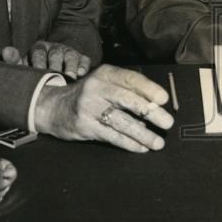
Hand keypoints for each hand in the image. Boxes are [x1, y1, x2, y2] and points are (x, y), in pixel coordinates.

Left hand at [1, 42, 90, 79]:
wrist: (52, 71)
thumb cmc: (34, 70)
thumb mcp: (23, 66)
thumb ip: (14, 61)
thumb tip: (6, 51)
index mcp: (39, 48)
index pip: (38, 52)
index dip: (38, 62)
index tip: (38, 72)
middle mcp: (55, 48)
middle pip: (56, 54)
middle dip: (55, 65)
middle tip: (54, 76)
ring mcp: (69, 52)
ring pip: (71, 56)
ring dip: (70, 67)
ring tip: (69, 78)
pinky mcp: (81, 58)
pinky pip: (84, 60)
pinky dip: (83, 66)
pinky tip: (81, 74)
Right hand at [33, 64, 173, 152]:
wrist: (53, 107)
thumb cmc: (90, 94)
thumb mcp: (105, 83)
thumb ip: (127, 90)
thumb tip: (156, 106)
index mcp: (106, 74)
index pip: (130, 79)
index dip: (148, 88)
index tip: (163, 99)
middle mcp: (97, 88)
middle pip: (128, 100)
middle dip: (150, 113)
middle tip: (167, 123)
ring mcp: (89, 108)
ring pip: (121, 122)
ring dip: (143, 134)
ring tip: (158, 143)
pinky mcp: (85, 126)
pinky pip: (112, 136)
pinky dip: (129, 143)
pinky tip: (141, 148)